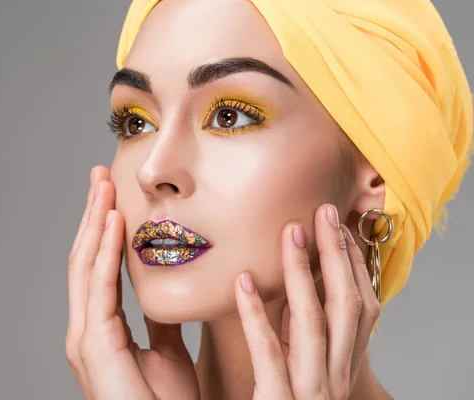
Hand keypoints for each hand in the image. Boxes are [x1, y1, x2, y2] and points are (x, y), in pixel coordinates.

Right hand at [65, 166, 199, 399]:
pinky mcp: (92, 345)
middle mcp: (85, 328)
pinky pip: (99, 287)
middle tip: (100, 175)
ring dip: (94, 222)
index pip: (98, 267)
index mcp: (101, 328)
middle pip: (85, 258)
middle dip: (93, 215)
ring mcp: (84, 337)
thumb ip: (159, 323)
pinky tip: (113, 220)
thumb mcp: (166, 353)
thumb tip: (163, 297)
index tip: (112, 195)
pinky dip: (105, 250)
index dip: (103, 230)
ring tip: (102, 185)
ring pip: (85, 265)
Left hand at [235, 203, 379, 399]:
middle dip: (337, 255)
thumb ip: (300, 338)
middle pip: (346, 305)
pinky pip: (269, 353)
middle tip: (323, 212)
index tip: (340, 229)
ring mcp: (311, 391)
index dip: (353, 266)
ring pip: (314, 321)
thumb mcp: (305, 373)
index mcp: (342, 368)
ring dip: (302, 271)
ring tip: (290, 232)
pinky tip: (242, 282)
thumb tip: (288, 289)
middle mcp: (335, 377)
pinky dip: (256, 314)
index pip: (361, 309)